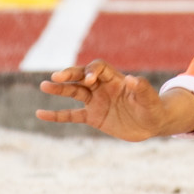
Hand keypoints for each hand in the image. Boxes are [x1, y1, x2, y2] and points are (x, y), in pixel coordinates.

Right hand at [36, 59, 193, 141]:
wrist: (152, 124)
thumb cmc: (153, 108)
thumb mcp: (150, 100)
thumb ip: (142, 89)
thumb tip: (131, 80)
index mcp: (116, 79)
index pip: (99, 68)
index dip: (92, 71)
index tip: (89, 80)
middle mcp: (103, 88)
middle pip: (82, 76)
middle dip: (70, 75)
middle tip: (56, 77)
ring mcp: (96, 102)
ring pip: (74, 92)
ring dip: (60, 89)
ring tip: (44, 86)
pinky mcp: (93, 117)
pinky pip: (71, 115)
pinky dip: (56, 115)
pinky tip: (40, 113)